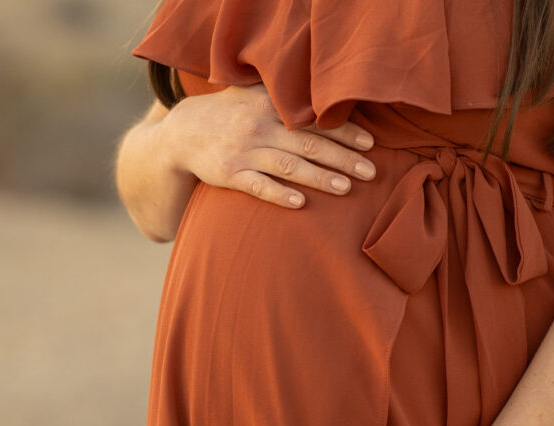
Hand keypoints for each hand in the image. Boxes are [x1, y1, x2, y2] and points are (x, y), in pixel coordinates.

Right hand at [162, 82, 377, 208]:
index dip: (344, 131)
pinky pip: (258, 186)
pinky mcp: (229, 174)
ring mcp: (244, 151)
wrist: (182, 132)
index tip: (370, 143)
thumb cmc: (231, 113)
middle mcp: (259, 126)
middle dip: (342, 158)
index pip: (314, 119)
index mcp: (270, 104)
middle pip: (308, 143)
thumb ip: (287, 96)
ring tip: (347, 188)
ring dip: (319, 177)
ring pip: (288, 166)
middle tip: (371, 171)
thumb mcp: (254, 94)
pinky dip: (279, 194)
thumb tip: (331, 99)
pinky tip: (300, 203)